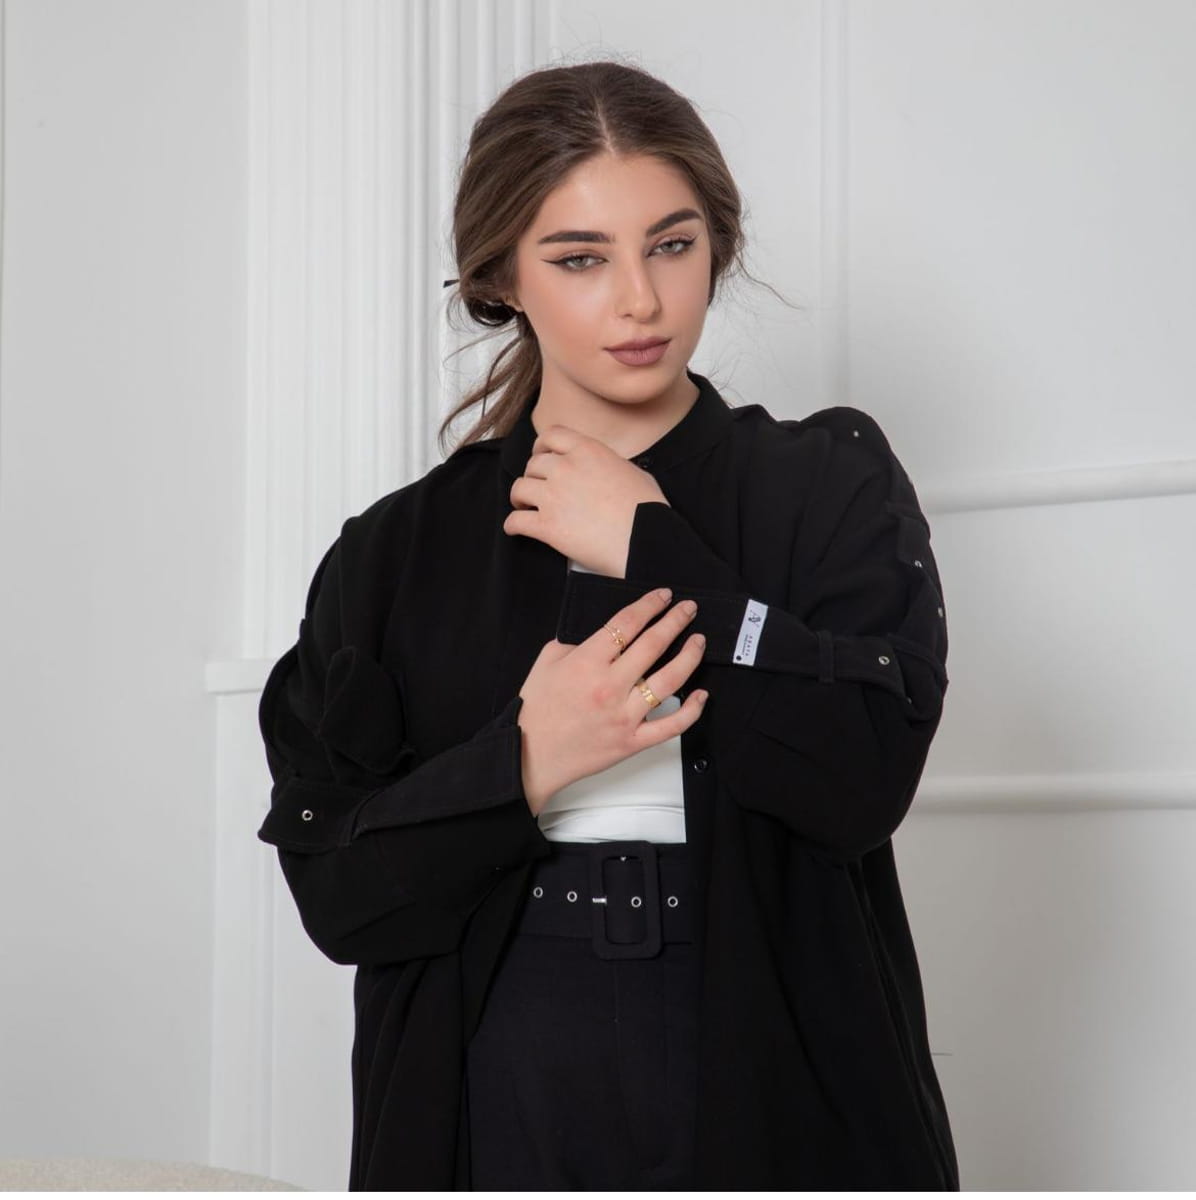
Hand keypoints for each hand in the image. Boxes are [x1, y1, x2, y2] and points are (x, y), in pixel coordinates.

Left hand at [502, 424, 668, 576]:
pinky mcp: (548, 526)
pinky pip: (516, 521)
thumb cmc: (648, 510)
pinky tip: (514, 529)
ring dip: (518, 498)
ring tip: (523, 507)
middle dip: (532, 476)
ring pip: (518, 489)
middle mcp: (566, 468)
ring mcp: (554, 497)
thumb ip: (610, 465)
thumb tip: (605, 470)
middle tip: (536, 488)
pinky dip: (512, 525)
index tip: (540, 456)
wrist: (646, 541)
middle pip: (533, 464)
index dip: (541, 446)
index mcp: (588, 450)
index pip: (551, 435)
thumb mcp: (633, 472)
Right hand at [516, 587, 708, 814]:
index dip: (650, 605)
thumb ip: (576, 642)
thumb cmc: (537, 710)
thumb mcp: (547, 661)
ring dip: (690, 656)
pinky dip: (691, 710)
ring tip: (699, 641)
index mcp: (587, 662)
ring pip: (670, 680)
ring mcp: (624, 715)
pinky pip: (671, 726)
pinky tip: (701, 694)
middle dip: (676, 621)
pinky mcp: (632, 741)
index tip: (664, 596)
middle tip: (689, 609)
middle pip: (654, 644)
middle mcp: (609, 686)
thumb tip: (605, 634)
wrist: (530, 755)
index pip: (627, 623)